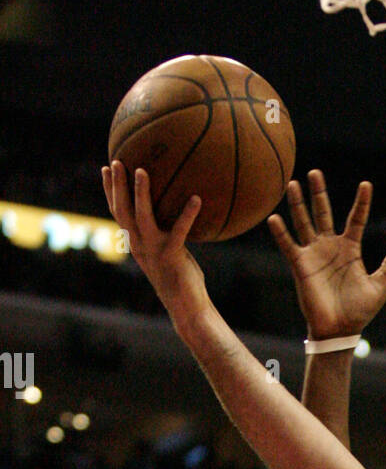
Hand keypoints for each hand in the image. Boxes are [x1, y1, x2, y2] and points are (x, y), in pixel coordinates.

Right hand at [101, 162, 208, 325]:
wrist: (187, 307)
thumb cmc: (182, 279)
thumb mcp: (170, 253)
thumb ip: (167, 234)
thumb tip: (180, 209)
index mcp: (136, 244)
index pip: (117, 213)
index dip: (110, 191)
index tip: (106, 168)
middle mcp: (139, 246)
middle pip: (121, 211)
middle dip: (116, 186)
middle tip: (115, 161)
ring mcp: (153, 250)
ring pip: (140, 217)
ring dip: (140, 193)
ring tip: (141, 170)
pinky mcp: (171, 255)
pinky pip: (179, 230)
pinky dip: (188, 214)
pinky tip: (197, 199)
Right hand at [268, 171, 385, 340]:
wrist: (340, 330)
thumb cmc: (360, 311)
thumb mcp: (379, 286)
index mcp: (351, 249)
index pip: (356, 219)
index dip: (361, 203)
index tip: (366, 184)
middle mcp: (330, 247)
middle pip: (323, 213)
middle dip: (318, 193)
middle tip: (314, 172)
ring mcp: (314, 255)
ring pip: (304, 223)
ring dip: (298, 204)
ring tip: (292, 183)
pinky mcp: (300, 266)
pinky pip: (289, 246)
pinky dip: (281, 233)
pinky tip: (273, 218)